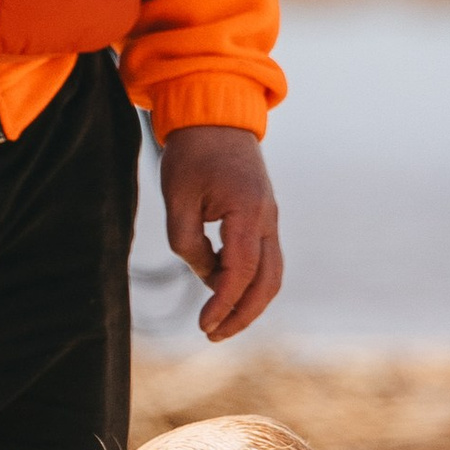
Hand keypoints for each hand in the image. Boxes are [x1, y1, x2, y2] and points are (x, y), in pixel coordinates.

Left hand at [160, 122, 282, 342]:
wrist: (217, 116)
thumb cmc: (192, 152)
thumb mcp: (178, 198)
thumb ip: (189, 243)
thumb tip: (206, 277)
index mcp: (246, 210)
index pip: (241, 271)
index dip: (223, 303)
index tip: (203, 325)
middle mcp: (266, 218)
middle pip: (269, 282)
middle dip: (243, 314)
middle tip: (213, 334)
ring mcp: (269, 218)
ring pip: (272, 274)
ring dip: (249, 302)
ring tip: (218, 320)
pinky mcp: (263, 218)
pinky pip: (264, 259)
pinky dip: (248, 281)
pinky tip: (220, 288)